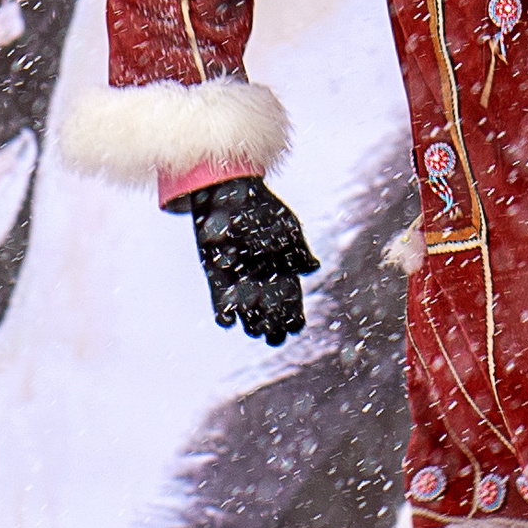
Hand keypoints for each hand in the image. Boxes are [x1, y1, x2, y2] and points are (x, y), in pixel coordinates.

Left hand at [176, 176, 320, 345]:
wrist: (226, 188)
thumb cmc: (261, 206)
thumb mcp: (284, 224)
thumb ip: (297, 248)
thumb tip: (311, 269)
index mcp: (280, 267)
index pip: (290, 297)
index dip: (292, 315)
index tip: (294, 328)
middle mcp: (259, 275)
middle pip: (268, 308)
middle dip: (271, 325)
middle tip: (273, 339)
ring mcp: (237, 276)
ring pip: (245, 307)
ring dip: (248, 321)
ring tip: (252, 330)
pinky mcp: (215, 274)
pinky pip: (219, 297)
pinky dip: (222, 310)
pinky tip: (225, 319)